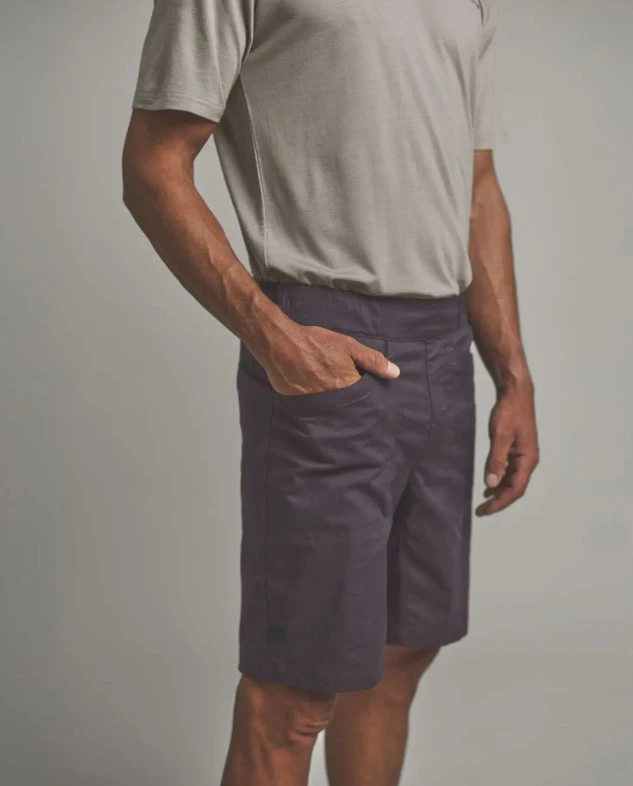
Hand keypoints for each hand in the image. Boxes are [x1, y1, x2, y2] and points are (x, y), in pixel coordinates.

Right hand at [262, 324, 399, 395]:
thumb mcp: (347, 346)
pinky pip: (307, 404)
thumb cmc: (314, 342)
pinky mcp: (294, 402)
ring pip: (326, 405)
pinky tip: (306, 384)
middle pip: (343, 402)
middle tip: (335, 380)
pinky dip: (309, 397)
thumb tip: (395, 373)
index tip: (357, 383)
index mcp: (344, 386)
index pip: (360, 396)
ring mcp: (310, 403)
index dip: (359, 389)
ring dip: (326, 396)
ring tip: (320, 382)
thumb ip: (371, 360)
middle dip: (343, 395)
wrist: (278, 342)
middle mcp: (328, 399)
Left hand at [476, 381, 538, 516]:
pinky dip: (499, 478)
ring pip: (512, 480)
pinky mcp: (516, 449)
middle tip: (481, 510)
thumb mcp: (500, 436)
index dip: (500, 502)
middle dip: (499, 500)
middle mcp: (528, 460)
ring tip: (484, 500)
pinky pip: (509, 470)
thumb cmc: (510, 411)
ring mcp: (523, 455)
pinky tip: (490, 482)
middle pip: (515, 488)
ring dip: (499, 491)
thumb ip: (496, 461)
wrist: (515, 392)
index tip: (485, 510)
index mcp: (528, 459)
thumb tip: (491, 484)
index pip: (515, 489)